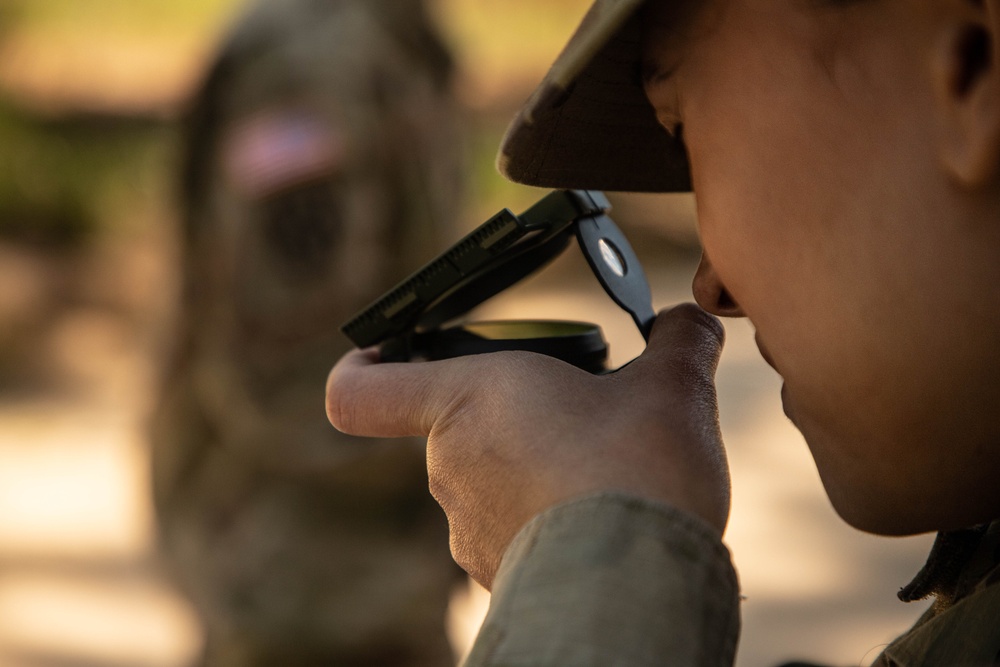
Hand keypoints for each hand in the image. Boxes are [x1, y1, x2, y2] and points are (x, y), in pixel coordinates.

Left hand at [326, 303, 729, 588]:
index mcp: (469, 398)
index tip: (380, 353)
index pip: (360, 390)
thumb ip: (680, 340)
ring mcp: (466, 528)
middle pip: (457, 425)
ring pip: (490, 479)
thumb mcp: (674, 388)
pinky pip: (512, 530)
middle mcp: (450, 464)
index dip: (360, 367)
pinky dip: (547, 518)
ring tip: (607, 473)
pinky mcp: (494, 574)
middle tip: (584, 417)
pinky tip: (604, 520)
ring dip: (535, 468)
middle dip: (516, 415)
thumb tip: (691, 321)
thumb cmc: (638, 472)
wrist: (639, 586)